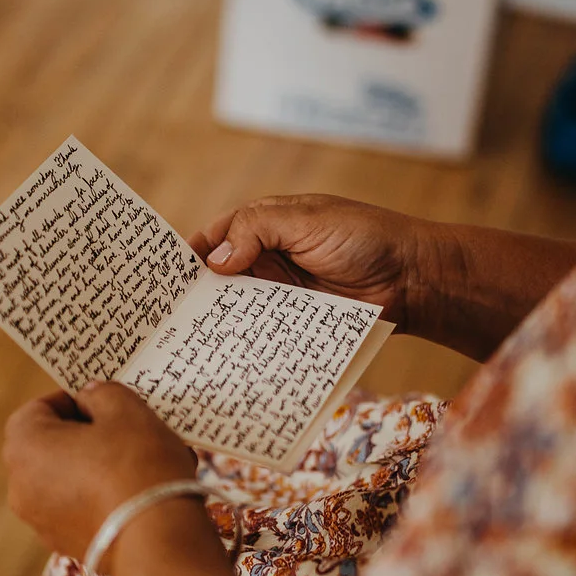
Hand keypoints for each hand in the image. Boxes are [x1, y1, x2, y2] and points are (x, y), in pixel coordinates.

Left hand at [2, 381, 196, 561]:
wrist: (157, 541)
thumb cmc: (137, 466)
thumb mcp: (125, 410)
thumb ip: (102, 393)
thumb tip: (91, 398)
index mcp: (24, 446)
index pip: (39, 408)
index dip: (74, 400)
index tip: (106, 404)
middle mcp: (20, 487)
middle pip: (52, 446)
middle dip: (87, 436)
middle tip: (126, 431)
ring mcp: (41, 521)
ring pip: (68, 479)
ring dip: (97, 467)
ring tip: (141, 465)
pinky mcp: (66, 545)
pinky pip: (80, 508)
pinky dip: (102, 498)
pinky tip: (138, 495)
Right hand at [189, 195, 441, 335]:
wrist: (413, 279)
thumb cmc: (364, 237)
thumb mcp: (306, 220)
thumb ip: (257, 229)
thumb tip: (213, 259)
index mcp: (267, 225)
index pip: (216, 235)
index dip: (189, 252)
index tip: (162, 277)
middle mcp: (269, 259)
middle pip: (220, 277)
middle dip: (196, 293)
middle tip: (166, 318)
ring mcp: (283, 294)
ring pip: (239, 308)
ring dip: (218, 322)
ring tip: (186, 342)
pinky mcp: (298, 324)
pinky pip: (265, 333)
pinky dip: (247, 342)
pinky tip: (226, 355)